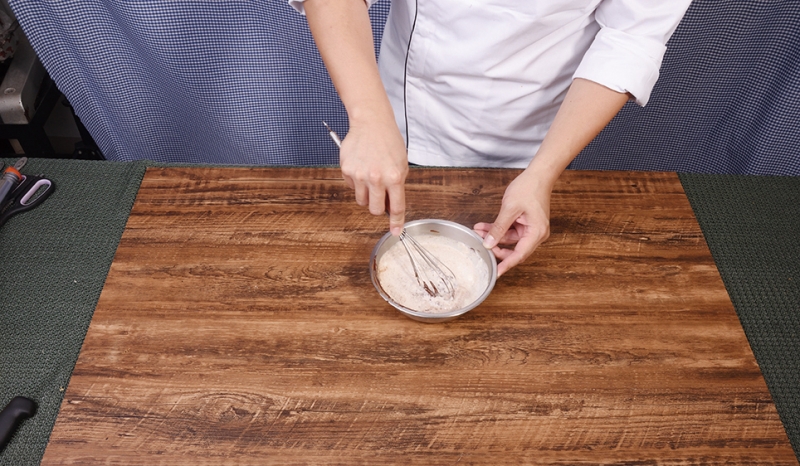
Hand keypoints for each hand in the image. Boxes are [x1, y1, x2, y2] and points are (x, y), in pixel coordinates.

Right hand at [340, 119, 407, 235]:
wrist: (371, 123)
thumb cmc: (388, 142)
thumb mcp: (401, 164)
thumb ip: (397, 186)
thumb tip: (391, 207)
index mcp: (395, 177)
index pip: (397, 207)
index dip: (396, 222)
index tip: (396, 232)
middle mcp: (377, 178)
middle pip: (375, 210)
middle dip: (379, 208)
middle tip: (380, 198)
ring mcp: (360, 175)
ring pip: (362, 201)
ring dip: (367, 196)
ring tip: (371, 179)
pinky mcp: (347, 170)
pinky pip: (351, 187)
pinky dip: (357, 183)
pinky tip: (362, 168)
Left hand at [474, 169, 551, 276]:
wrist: (538, 175)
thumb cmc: (529, 188)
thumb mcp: (510, 209)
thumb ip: (499, 228)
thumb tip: (488, 243)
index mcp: (536, 233)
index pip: (519, 255)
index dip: (506, 264)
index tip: (495, 273)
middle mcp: (535, 234)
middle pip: (514, 249)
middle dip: (496, 247)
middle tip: (481, 246)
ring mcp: (530, 229)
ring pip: (508, 239)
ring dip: (493, 236)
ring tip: (478, 230)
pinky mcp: (524, 223)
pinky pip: (509, 230)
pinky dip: (497, 228)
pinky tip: (483, 226)